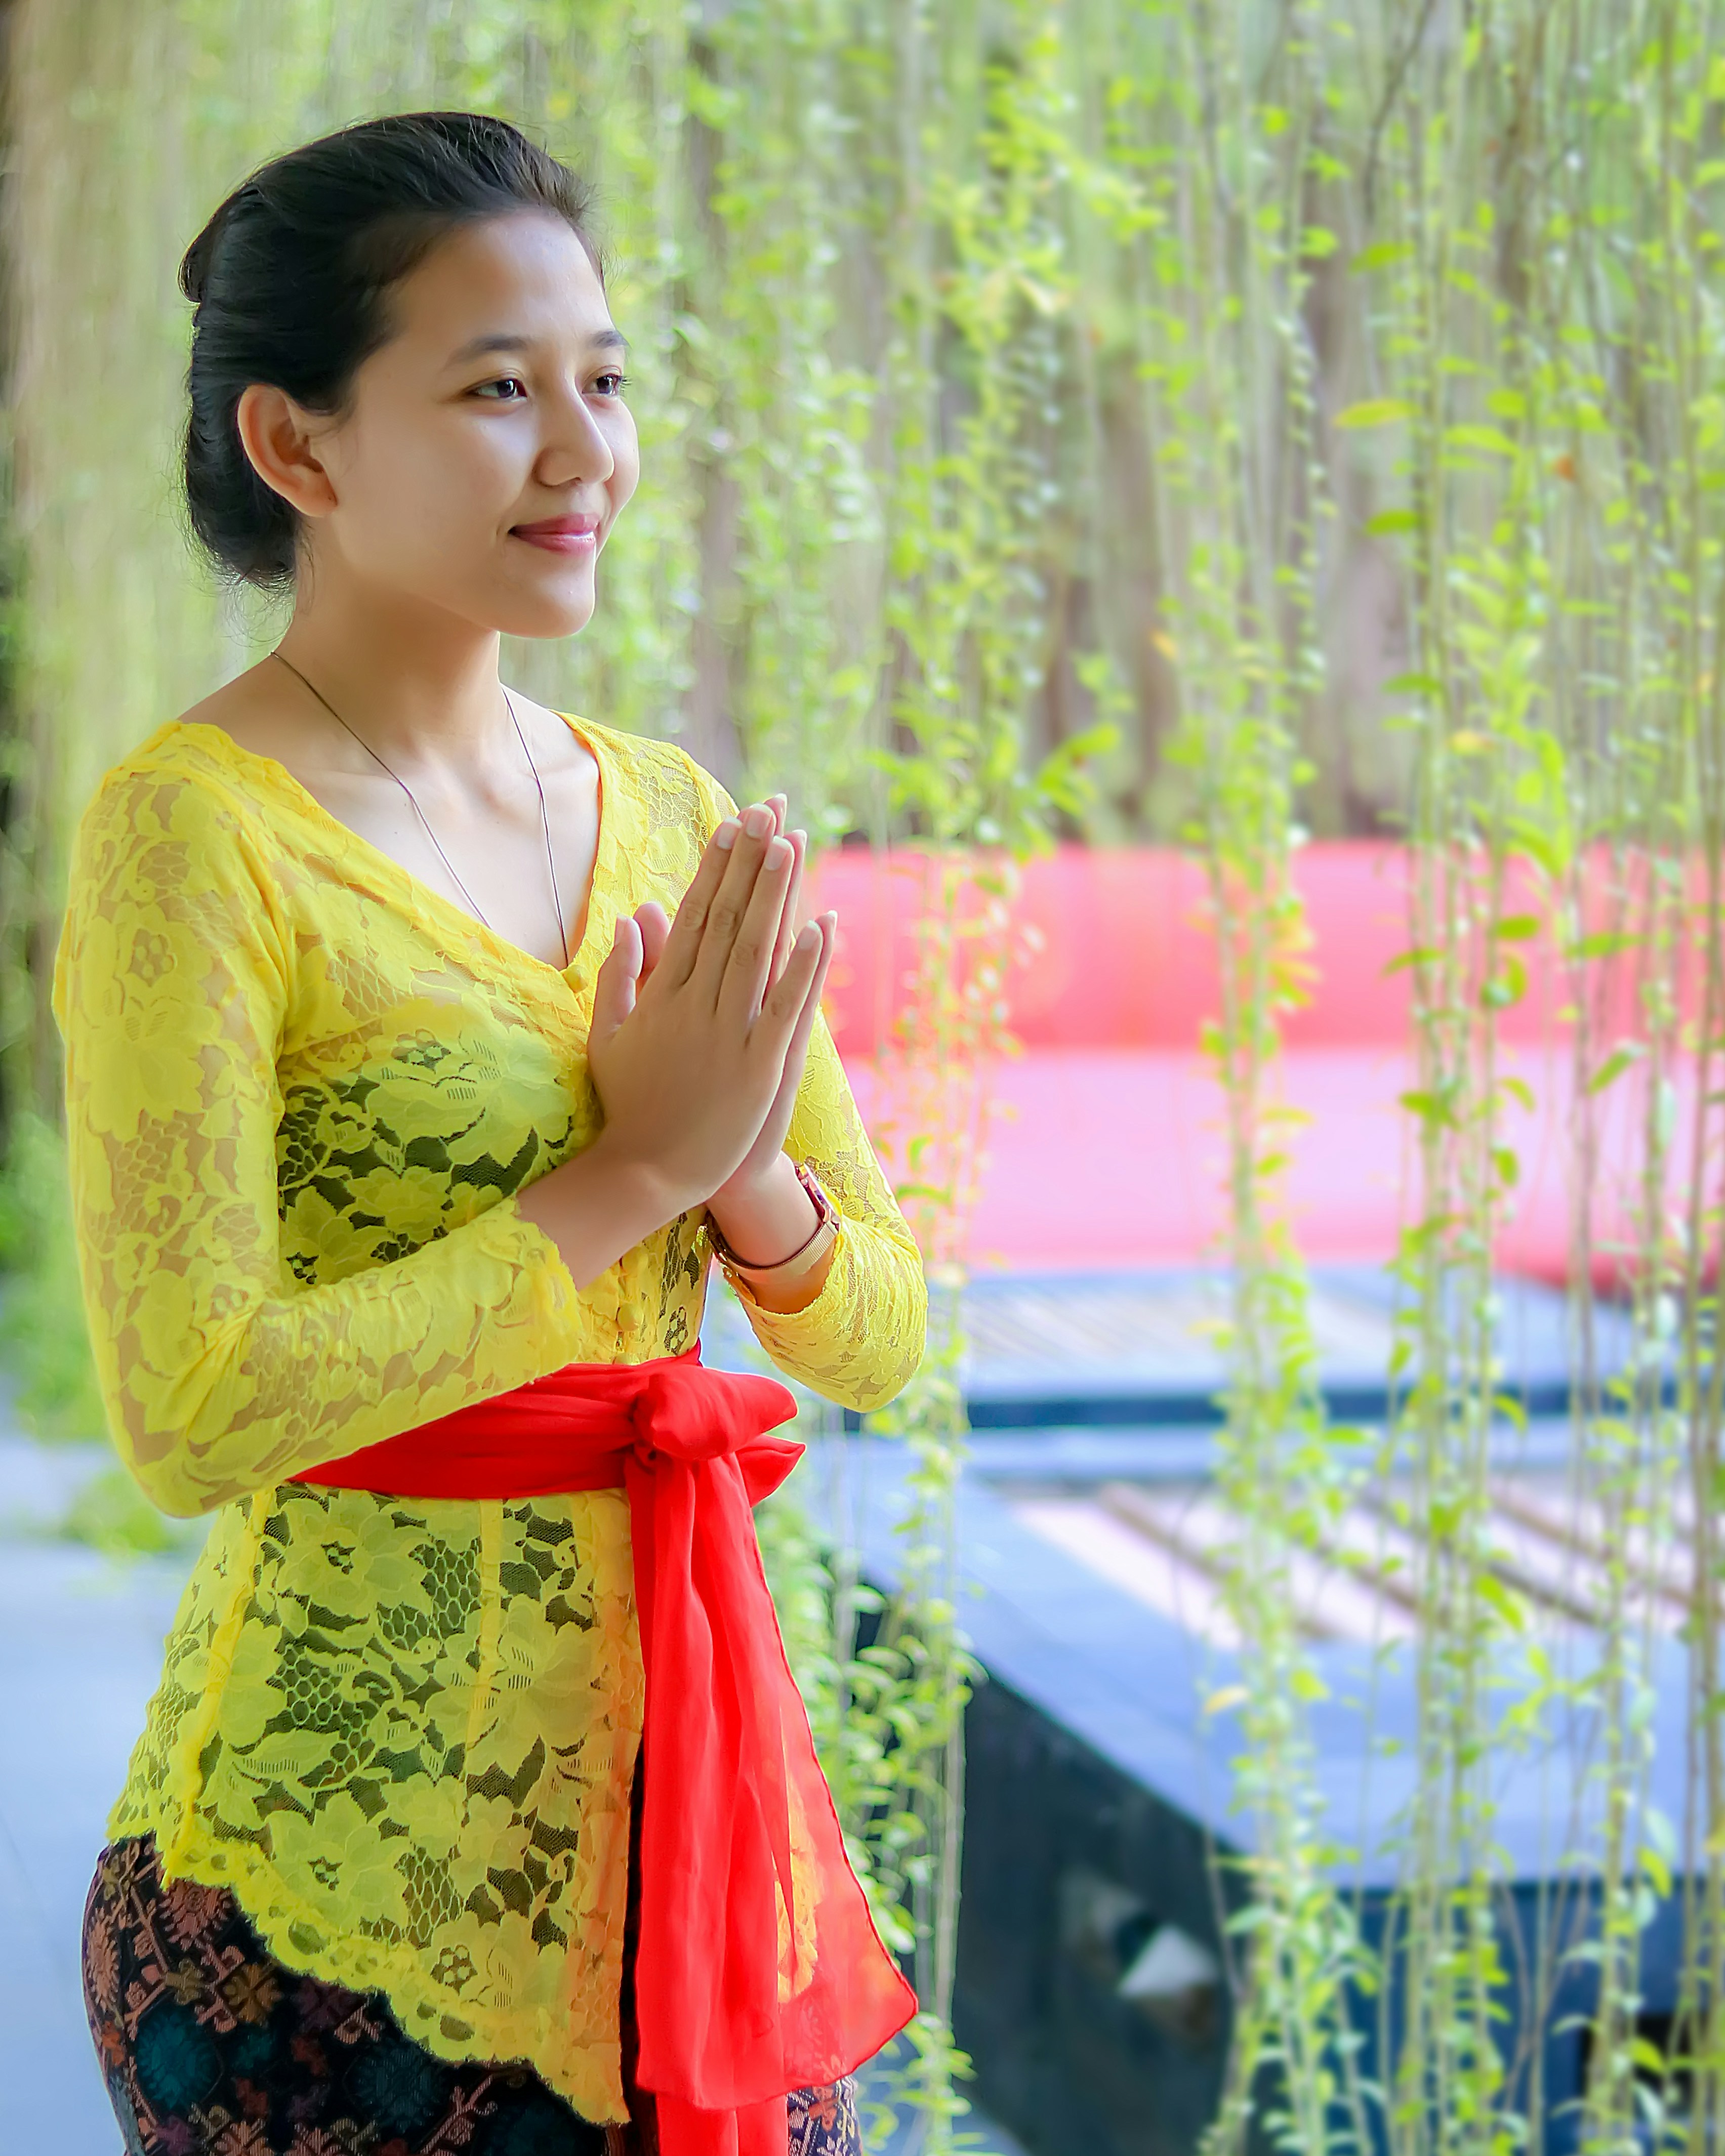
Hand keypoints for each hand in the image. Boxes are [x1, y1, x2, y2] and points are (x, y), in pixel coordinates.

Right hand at [583, 798, 831, 1213]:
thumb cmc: (631, 1106)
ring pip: (756, 951)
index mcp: (663, 995)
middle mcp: (695, 1006)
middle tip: (767, 810)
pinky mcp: (758, 1068)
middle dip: (749, 863)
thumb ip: (620, 974)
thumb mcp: (610, 1035)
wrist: (647, 1175)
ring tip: (791, 844)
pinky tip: (818, 926)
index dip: (717, 868)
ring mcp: (728, 1035)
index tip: (733, 825)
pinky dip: (801, 967)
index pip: (695, 917)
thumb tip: (632, 916)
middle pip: (728, 920)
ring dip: (775, 896)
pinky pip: (785, 1008)